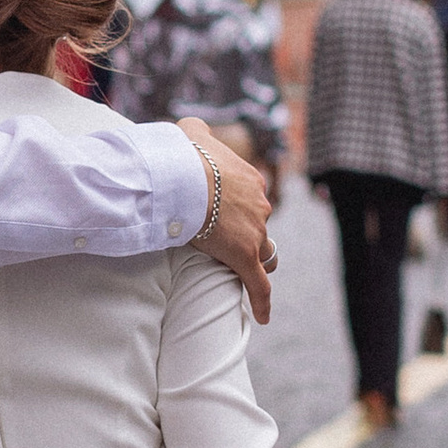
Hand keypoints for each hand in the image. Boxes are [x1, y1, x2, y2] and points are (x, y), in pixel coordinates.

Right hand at [181, 119, 275, 323]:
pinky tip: (264, 317)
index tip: (222, 212)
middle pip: (258, 223)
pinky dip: (262, 300)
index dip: (238, 207)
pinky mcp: (245, 256)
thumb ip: (197, 132)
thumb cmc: (183, 154)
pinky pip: (258, 284)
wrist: (182, 176)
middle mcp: (259, 204)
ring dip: (253, 258)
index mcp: (249, 179)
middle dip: (246, 231)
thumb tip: (191, 129)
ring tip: (240, 268)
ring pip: (261, 250)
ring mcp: (255, 230)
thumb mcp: (191, 132)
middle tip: (222, 237)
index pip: (251, 197)